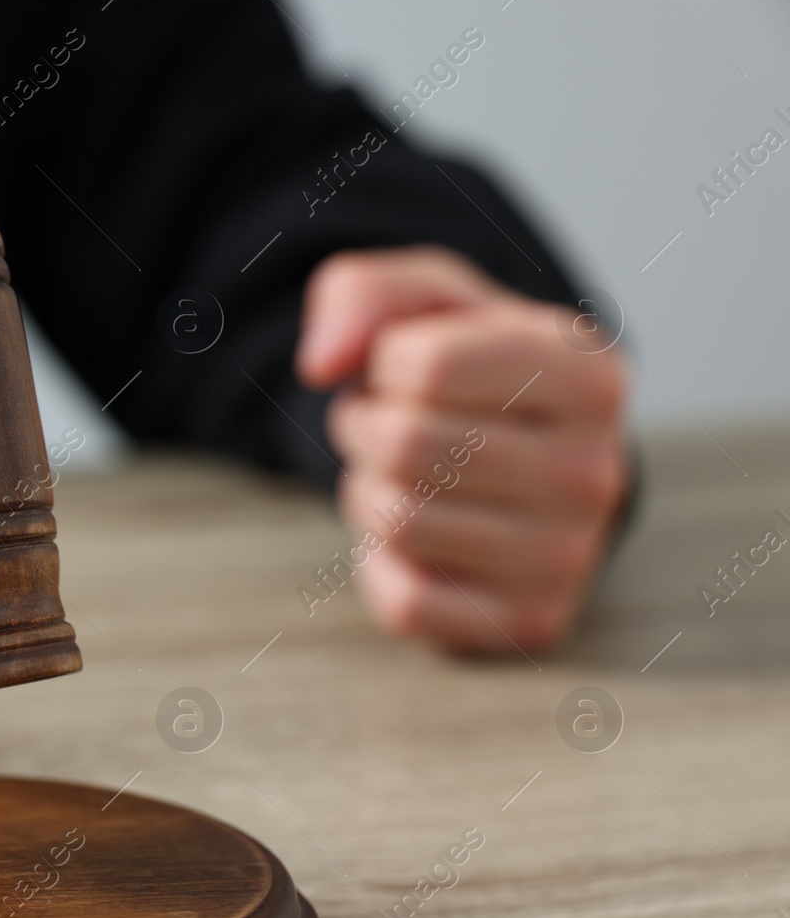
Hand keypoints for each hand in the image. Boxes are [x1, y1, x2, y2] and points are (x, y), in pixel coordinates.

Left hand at [295, 245, 628, 652]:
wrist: (525, 458)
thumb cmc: (468, 370)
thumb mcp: (426, 301)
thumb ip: (363, 295)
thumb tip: (321, 363)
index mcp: (589, 373)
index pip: (428, 366)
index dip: (383, 365)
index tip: (406, 372)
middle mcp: (596, 470)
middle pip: (406, 447)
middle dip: (364, 429)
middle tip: (385, 427)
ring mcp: (570, 556)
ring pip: (400, 522)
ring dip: (367, 492)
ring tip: (401, 476)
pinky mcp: (530, 621)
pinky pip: (407, 603)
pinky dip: (381, 567)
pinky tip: (412, 540)